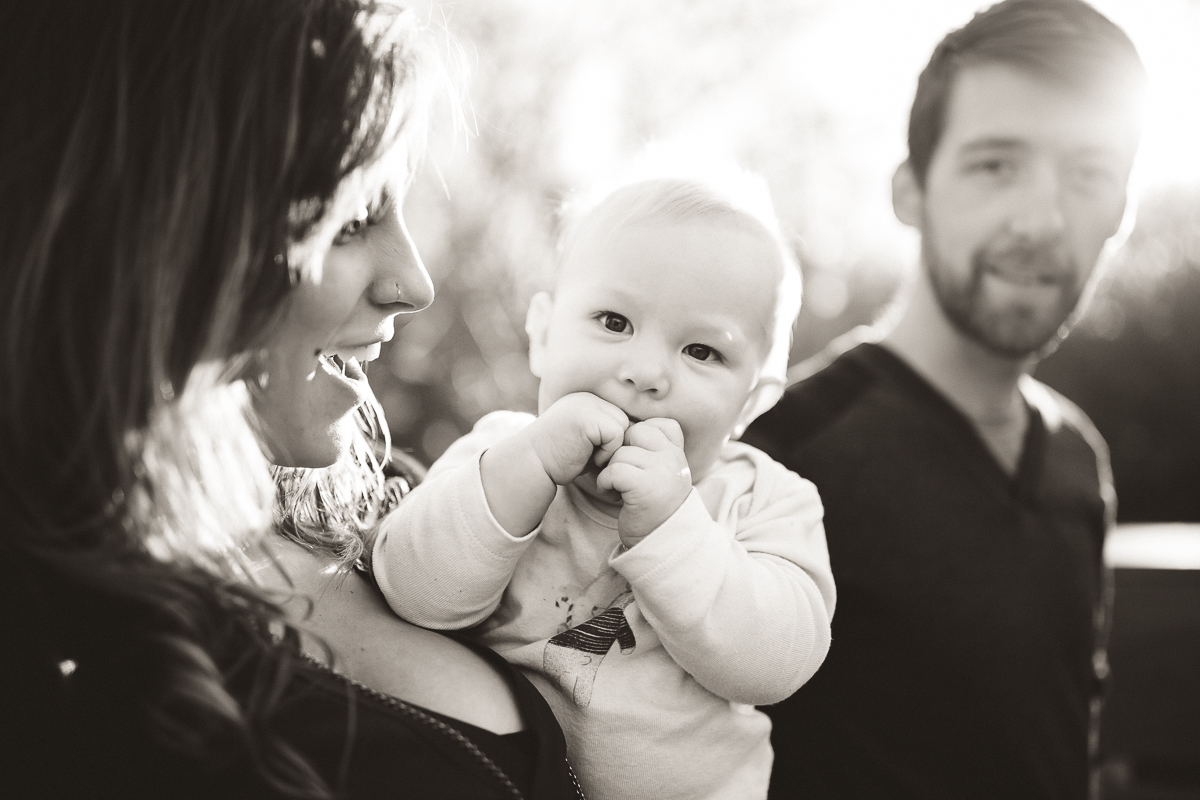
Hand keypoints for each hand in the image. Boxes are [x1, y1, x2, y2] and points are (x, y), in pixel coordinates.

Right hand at [524, 392, 629, 485]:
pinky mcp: (587, 416)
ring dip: (610, 449)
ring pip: (623, 427)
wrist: (531, 465)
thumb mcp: (585, 442)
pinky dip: (606, 452)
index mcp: (586, 401)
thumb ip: (605, 434)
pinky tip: (585, 456)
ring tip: (588, 457)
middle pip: (624, 421)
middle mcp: (587, 398)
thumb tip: (639, 436)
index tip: (594, 457)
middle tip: (592, 459)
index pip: (617, 418)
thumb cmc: (558, 462)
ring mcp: (587, 404)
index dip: (612, 442)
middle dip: (614, 445)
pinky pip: (616, 434)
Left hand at [596, 418, 691, 546]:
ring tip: (619, 488)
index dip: (640, 438)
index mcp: (678, 453)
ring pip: (621, 453)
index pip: (659, 424)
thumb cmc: (655, 507)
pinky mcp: (644, 486)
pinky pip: (614, 470)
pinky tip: (613, 494)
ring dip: (611, 470)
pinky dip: (606, 482)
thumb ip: (653, 451)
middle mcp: (673, 458)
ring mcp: (661, 470)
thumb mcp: (662, 474)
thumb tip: (624, 428)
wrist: (662, 543)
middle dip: (622, 451)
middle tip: (622, 473)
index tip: (637, 461)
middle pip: (635, 432)